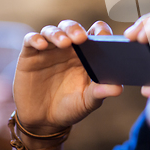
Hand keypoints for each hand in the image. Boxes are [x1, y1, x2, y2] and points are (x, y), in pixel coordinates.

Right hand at [13, 20, 122, 134]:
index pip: (95, 33)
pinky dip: (36, 39)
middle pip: (73, 28)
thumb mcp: (88, 101)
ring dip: (59, 33)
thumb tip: (119, 89)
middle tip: (81, 38)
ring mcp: (49, 50)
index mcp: (88, 54)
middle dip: (77, 29)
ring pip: (53, 31)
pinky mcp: (30, 55)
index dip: (100, 31)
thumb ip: (101, 92)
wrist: (44, 122)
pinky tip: (42, 45)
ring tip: (65, 43)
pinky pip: (31, 39)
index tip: (103, 37)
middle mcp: (69, 48)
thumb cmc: (71, 107)